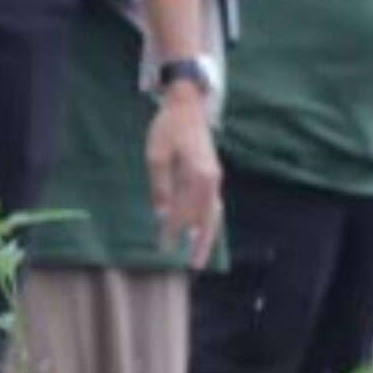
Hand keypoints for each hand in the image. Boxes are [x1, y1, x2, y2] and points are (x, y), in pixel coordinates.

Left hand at [145, 86, 221, 263]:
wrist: (188, 106)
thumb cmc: (168, 128)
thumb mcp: (157, 155)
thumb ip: (161, 186)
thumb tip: (162, 214)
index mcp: (198, 174)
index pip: (185, 211)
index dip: (174, 230)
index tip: (163, 247)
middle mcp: (212, 179)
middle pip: (208, 218)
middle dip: (200, 243)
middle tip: (193, 266)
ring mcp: (215, 178)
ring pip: (215, 214)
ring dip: (209, 236)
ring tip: (201, 256)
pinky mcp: (213, 176)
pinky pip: (214, 205)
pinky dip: (210, 222)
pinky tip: (203, 233)